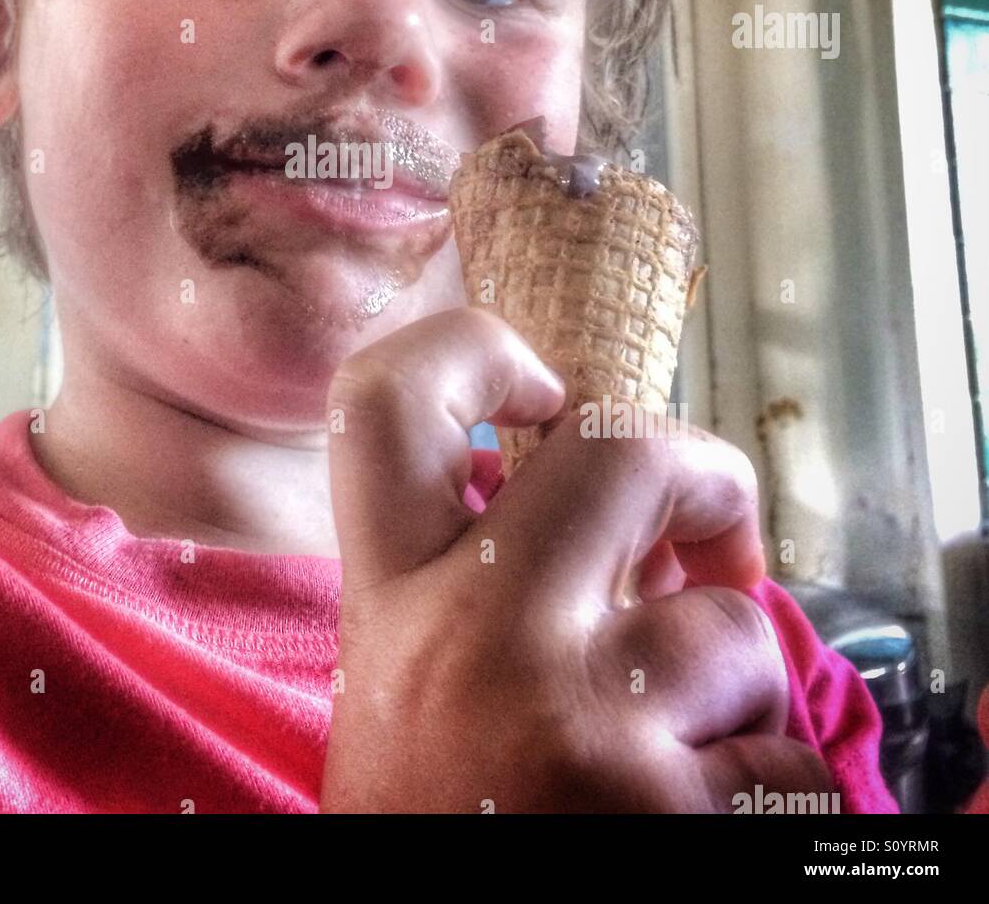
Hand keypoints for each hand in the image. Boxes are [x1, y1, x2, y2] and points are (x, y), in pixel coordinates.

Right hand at [319, 305, 834, 812]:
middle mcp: (469, 639)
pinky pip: (788, 759)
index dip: (473, 348)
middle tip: (711, 534)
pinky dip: (771, 789)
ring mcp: (573, 722)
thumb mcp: (415, 688)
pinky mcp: (666, 812)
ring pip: (732, 627)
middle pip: (619, 443)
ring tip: (686, 751)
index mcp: (392, 606)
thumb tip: (624, 512)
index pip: (383, 403)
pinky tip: (702, 822)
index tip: (544, 390)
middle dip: (701, 473)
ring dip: (738, 693)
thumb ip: (480, 586)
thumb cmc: (446, 816)